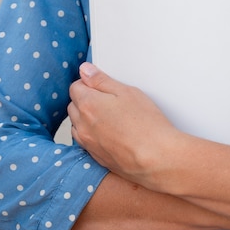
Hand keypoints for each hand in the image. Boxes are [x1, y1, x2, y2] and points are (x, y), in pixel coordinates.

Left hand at [68, 63, 184, 183]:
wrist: (156, 158)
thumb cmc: (146, 124)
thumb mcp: (126, 92)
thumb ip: (101, 80)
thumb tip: (85, 71)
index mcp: (88, 105)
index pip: (75, 87)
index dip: (88, 83)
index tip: (101, 85)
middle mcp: (82, 125)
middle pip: (74, 105)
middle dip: (85, 99)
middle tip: (108, 99)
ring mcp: (87, 143)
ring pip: (77, 124)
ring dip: (86, 118)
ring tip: (110, 117)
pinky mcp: (95, 157)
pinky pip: (84, 141)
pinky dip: (91, 134)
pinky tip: (110, 132)